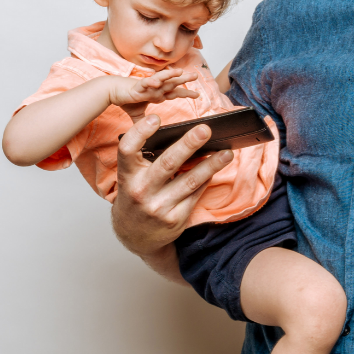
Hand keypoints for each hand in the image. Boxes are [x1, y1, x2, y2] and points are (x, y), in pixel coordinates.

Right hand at [107, 68, 198, 120]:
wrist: (112, 92)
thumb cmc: (126, 99)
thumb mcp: (138, 114)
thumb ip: (143, 123)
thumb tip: (146, 134)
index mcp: (157, 94)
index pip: (174, 93)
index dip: (185, 93)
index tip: (197, 95)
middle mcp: (155, 89)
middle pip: (172, 83)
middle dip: (184, 79)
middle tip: (196, 75)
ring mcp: (147, 87)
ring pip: (162, 80)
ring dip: (171, 75)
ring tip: (181, 72)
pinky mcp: (137, 86)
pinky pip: (146, 83)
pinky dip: (152, 81)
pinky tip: (157, 81)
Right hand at [111, 115, 233, 260]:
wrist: (134, 235)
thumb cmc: (136, 196)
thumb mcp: (133, 177)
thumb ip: (147, 158)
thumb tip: (181, 135)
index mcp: (127, 175)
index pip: (128, 150)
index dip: (140, 132)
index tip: (156, 118)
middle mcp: (140, 191)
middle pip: (167, 163)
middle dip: (188, 145)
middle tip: (205, 129)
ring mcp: (158, 207)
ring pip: (190, 181)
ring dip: (211, 165)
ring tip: (227, 153)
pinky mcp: (174, 219)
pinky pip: (195, 194)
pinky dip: (207, 179)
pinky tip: (216, 168)